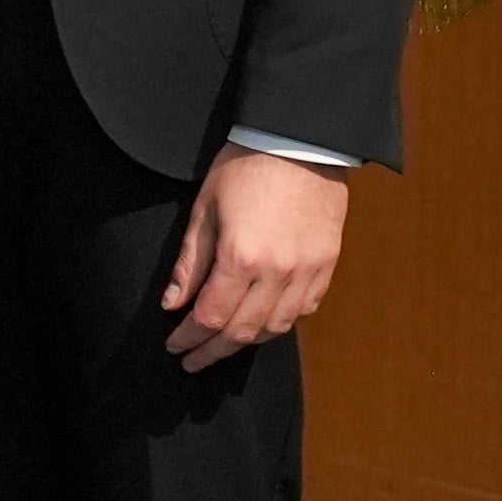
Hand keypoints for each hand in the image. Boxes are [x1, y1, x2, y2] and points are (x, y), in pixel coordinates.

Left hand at [161, 146, 351, 371]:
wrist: (301, 140)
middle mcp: (277, 272)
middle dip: (214, 351)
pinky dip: (282, 322)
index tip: (176, 347)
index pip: (210, 317)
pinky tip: (264, 322)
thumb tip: (174, 303)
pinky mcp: (327, 263)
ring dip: (247, 341)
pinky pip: (305, 309)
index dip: (190, 338)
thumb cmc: (247, 166)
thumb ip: (190, 262)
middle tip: (194, 360)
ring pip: (276, 327)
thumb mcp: (206, 209)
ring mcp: (307, 270)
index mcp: (240, 257)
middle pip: (242, 331)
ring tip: (225, 344)